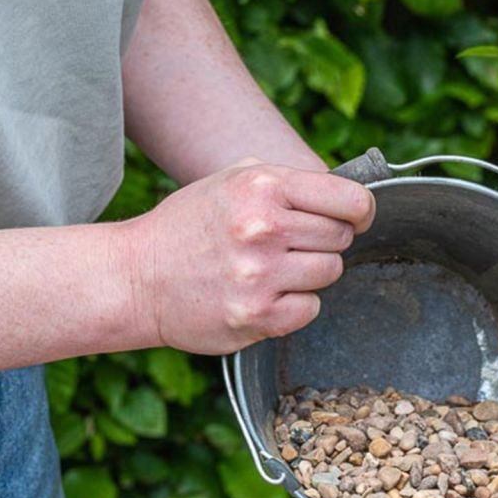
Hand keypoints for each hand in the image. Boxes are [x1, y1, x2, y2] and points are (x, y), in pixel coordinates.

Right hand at [119, 157, 375, 355]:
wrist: (137, 279)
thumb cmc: (185, 228)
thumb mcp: (230, 181)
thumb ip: (284, 182)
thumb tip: (340, 194)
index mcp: (262, 187)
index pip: (349, 200)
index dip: (360, 211)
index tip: (355, 219)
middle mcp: (264, 229)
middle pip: (340, 239)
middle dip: (324, 242)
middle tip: (292, 247)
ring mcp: (260, 276)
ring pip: (329, 274)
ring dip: (310, 274)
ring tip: (274, 271)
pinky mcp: (255, 316)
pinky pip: (309, 310)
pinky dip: (296, 306)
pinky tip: (268, 296)